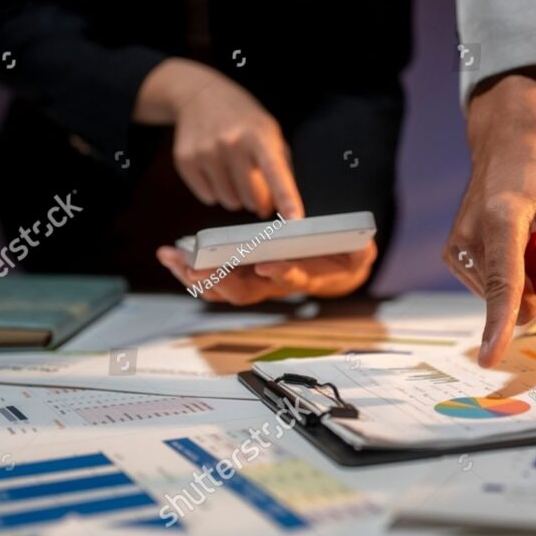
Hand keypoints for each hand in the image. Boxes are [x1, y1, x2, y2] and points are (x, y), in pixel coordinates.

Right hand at [135, 58, 303, 218]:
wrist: (201, 95)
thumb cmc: (244, 120)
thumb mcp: (270, 134)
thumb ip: (281, 171)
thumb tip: (277, 208)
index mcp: (259, 135)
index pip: (275, 171)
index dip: (286, 196)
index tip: (295, 218)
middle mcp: (231, 142)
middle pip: (251, 197)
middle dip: (258, 201)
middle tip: (257, 188)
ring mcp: (205, 151)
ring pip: (229, 201)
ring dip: (236, 196)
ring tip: (234, 173)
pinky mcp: (186, 160)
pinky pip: (208, 197)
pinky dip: (215, 191)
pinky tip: (216, 169)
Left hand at [156, 241, 376, 304]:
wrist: (335, 269)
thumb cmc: (344, 256)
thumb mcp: (359, 253)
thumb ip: (359, 250)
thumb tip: (363, 245)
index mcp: (303, 275)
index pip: (291, 277)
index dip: (280, 273)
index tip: (267, 265)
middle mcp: (275, 284)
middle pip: (246, 290)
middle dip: (220, 280)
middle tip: (196, 268)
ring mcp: (256, 281)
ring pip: (223, 288)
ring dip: (196, 276)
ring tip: (172, 259)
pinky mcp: (242, 274)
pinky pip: (214, 278)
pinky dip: (190, 269)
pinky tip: (172, 257)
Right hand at [445, 67, 535, 367]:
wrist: (505, 148)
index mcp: (503, 216)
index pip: (504, 280)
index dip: (499, 322)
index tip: (489, 358)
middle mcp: (470, 234)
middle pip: (521, 300)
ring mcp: (457, 249)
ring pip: (510, 299)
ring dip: (530, 275)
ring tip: (528, 236)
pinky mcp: (454, 258)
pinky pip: (498, 292)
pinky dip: (516, 274)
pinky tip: (515, 241)